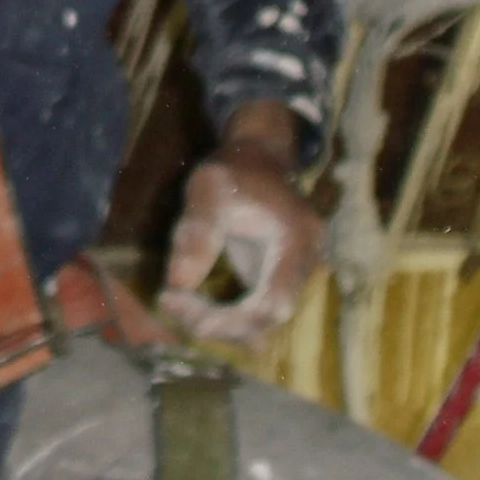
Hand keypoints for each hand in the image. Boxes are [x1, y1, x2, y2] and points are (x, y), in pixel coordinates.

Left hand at [156, 104, 323, 344]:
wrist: (260, 157)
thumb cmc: (233, 169)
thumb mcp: (207, 189)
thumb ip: (197, 233)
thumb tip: (178, 284)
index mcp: (296, 240)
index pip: (271, 304)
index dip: (228, 319)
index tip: (179, 304)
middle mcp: (308, 263)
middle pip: (269, 317)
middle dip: (219, 322)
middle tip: (171, 303)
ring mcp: (301, 272)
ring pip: (264, 318)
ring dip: (221, 321)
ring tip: (178, 303)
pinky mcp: (285, 277)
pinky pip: (260, 307)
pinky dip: (230, 315)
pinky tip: (197, 309)